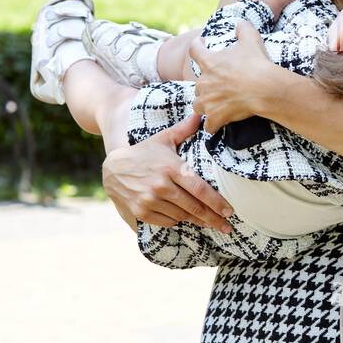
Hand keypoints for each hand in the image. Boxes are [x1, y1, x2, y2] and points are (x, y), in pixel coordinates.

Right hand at [101, 111, 234, 232]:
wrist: (112, 169)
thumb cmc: (143, 153)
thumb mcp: (163, 139)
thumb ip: (183, 129)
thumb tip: (200, 115)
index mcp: (171, 167)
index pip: (199, 189)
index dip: (216, 202)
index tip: (229, 211)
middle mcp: (161, 186)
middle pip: (194, 207)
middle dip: (213, 219)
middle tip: (227, 226)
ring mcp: (150, 200)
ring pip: (182, 216)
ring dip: (196, 220)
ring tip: (208, 221)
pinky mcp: (141, 212)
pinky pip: (167, 222)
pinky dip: (177, 221)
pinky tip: (183, 217)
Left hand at [190, 20, 276, 133]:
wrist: (264, 88)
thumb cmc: (257, 64)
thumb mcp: (251, 39)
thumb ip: (243, 29)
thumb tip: (240, 23)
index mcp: (210, 62)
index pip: (195, 50)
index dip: (197, 45)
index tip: (200, 43)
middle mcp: (204, 82)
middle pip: (197, 84)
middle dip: (206, 85)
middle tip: (218, 85)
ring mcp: (208, 101)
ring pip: (198, 104)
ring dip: (205, 105)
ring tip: (214, 106)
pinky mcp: (215, 117)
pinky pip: (208, 125)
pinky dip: (212, 125)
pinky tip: (217, 125)